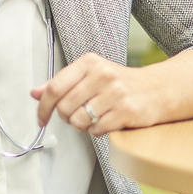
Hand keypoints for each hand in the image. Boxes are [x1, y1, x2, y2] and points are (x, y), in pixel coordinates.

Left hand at [31, 52, 157, 136]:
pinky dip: (97, 131)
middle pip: (65, 107)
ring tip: (93, 118)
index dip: (43, 106)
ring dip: (82, 125)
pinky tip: (106, 122)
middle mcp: (103, 75)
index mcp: (90, 62)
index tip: (41, 118)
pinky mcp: (126, 111)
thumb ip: (62, 84)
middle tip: (76, 115)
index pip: (55, 87)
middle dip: (66, 118)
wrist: (157, 89)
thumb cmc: (121, 83)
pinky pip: (97, 129)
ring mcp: (116, 93)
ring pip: (79, 120)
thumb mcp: (90, 76)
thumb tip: (35, 93)